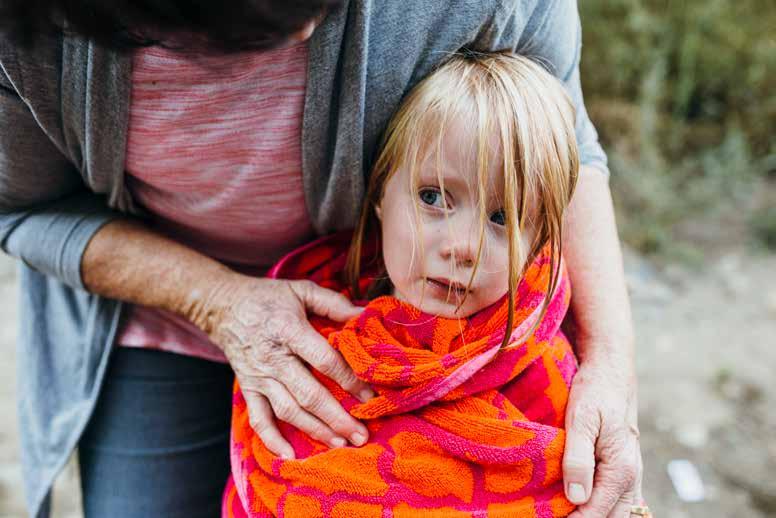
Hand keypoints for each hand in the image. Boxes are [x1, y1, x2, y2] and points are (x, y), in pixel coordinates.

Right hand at [197, 273, 374, 458]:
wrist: (222, 306)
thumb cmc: (269, 298)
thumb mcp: (301, 290)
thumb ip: (333, 303)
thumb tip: (365, 314)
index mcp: (289, 330)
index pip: (324, 360)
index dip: (349, 380)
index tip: (370, 396)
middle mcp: (273, 358)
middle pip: (308, 394)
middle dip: (337, 417)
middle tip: (361, 435)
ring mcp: (259, 377)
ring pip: (288, 410)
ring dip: (315, 430)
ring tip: (341, 443)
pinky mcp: (248, 389)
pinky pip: (258, 419)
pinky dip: (272, 439)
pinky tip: (290, 455)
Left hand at [563, 350, 643, 516]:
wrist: (610, 372)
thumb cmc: (594, 392)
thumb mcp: (580, 421)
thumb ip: (578, 460)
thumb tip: (576, 498)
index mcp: (621, 469)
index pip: (596, 513)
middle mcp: (631, 476)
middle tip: (552, 513)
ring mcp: (630, 473)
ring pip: (616, 511)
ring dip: (593, 514)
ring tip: (562, 510)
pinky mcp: (622, 466)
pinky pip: (615, 498)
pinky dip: (599, 506)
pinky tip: (576, 502)